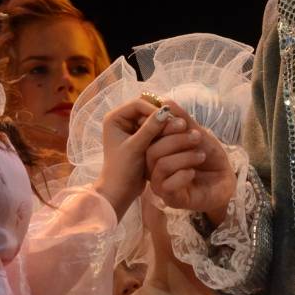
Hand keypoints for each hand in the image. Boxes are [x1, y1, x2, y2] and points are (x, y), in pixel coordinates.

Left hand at [93, 98, 177, 219]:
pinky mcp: (140, 137)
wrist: (120, 190)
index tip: (169, 118)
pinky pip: (154, 129)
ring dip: (164, 124)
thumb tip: (165, 111)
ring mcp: (131, 128)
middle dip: (161, 116)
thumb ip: (150, 129)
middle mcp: (121, 120)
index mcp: (114, 118)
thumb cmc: (122, 170)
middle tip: (178, 124)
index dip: (154, 109)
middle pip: (146, 109)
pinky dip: (163, 132)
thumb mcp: (136, 148)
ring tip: (179, 130)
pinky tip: (175, 137)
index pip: (138, 104)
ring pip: (152, 119)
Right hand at [146, 101, 235, 223]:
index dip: (163, 126)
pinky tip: (194, 172)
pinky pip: (167, 185)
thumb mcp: (198, 133)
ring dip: (184, 157)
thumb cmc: (209, 156)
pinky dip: (182, 175)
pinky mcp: (171, 198)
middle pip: (152, 150)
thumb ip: (183, 120)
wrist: (225, 179)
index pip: (150, 136)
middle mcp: (154, 167)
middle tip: (197, 137)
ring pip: (160, 166)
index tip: (184, 122)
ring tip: (201, 155)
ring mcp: (161, 184)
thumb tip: (166, 100)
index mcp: (158, 149)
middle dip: (176, 140)